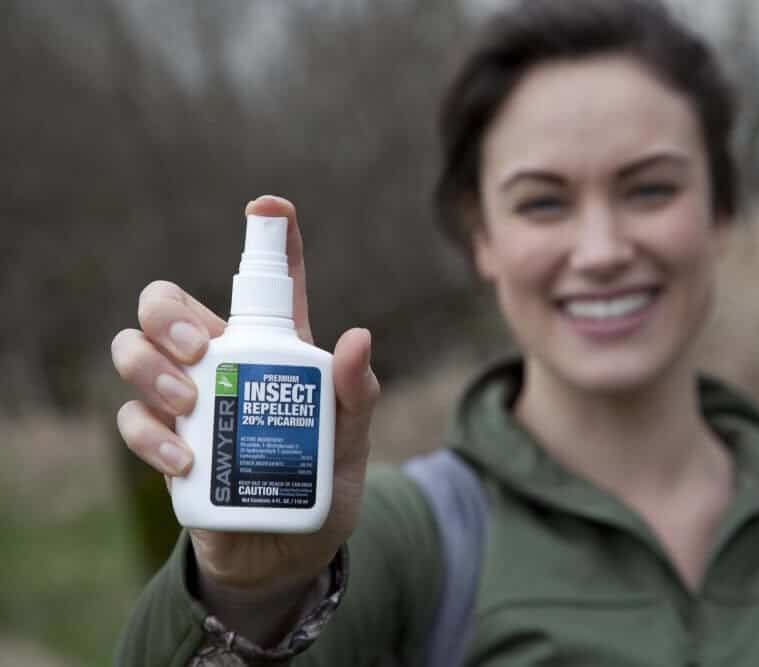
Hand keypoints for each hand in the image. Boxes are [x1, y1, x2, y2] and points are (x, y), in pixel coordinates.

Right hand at [112, 195, 379, 596]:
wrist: (286, 554)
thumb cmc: (323, 484)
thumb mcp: (352, 442)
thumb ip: (358, 394)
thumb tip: (359, 337)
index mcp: (275, 351)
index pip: (270, 285)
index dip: (269, 239)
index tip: (268, 207)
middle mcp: (223, 364)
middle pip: (167, 304)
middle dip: (168, 312)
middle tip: (199, 347)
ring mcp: (187, 402)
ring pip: (134, 350)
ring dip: (150, 366)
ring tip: (188, 400)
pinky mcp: (165, 444)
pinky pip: (133, 419)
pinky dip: (151, 433)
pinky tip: (185, 458)